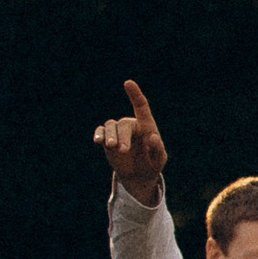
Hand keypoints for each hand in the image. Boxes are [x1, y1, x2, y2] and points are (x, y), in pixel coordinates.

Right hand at [94, 78, 166, 200]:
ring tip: (110, 146)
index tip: (128, 83)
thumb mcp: (159, 159)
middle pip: (124, 124)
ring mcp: (118, 132)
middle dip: (123, 136)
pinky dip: (99, 135)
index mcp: (146, 126)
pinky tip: (98, 141)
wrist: (139, 175)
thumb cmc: (152, 163)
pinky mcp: (108, 139)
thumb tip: (153, 137)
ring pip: (110, 125)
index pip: (141, 106)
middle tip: (123, 150)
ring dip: (110, 135)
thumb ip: (158, 149)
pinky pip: (101, 132)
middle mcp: (131, 126)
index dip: (134, 94)